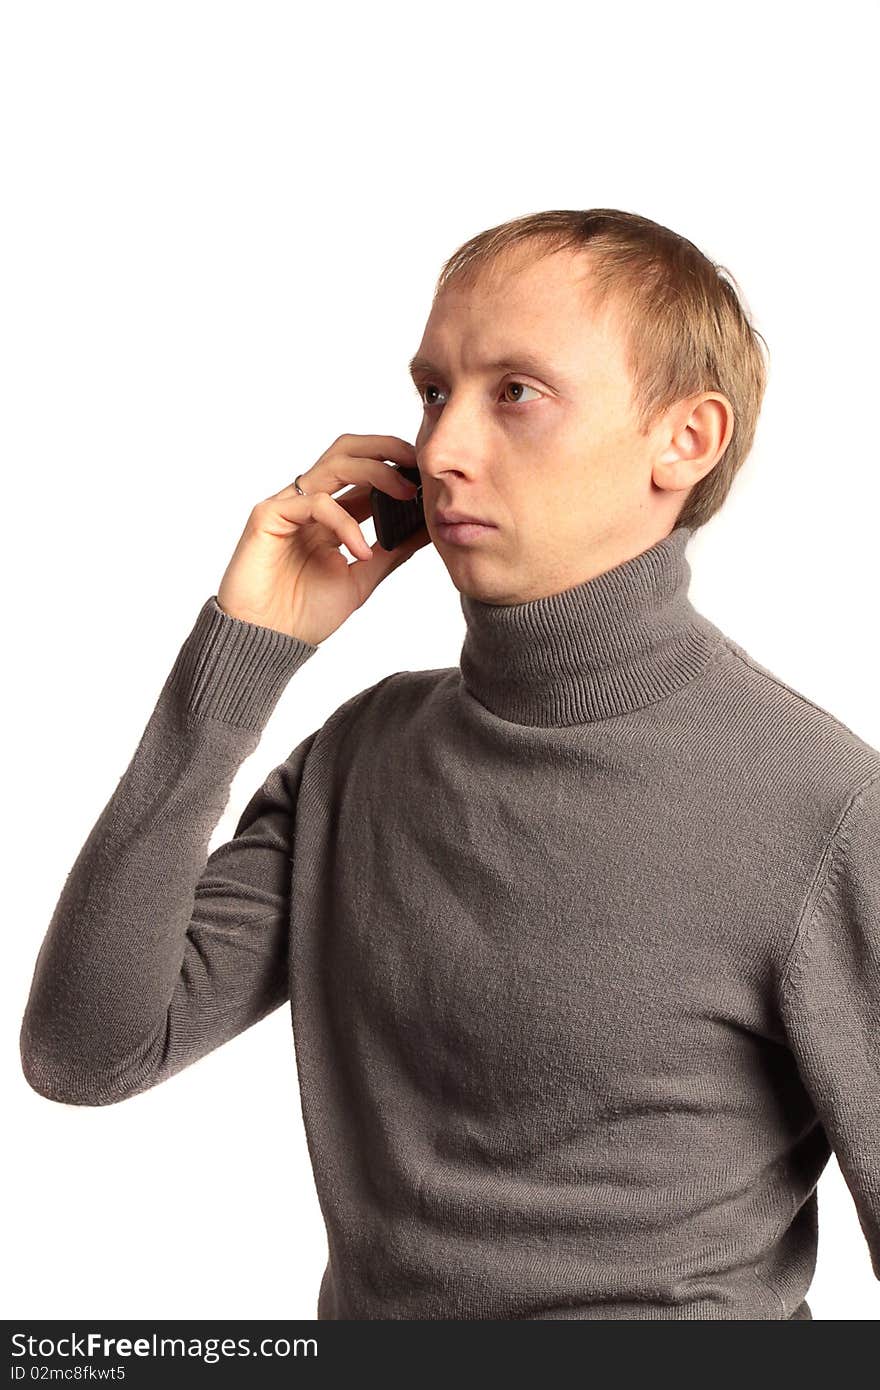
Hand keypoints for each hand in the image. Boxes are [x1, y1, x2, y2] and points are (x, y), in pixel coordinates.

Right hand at [216, 434, 429, 644]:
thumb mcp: (362, 579)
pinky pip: (316, 502)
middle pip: (348, 450)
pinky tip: (361, 551)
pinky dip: (346, 523)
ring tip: (405, 494)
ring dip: (376, 472)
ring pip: (334, 464)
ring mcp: (289, 506)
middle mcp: (310, 503)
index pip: (366, 473)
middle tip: (419, 463)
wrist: (266, 641)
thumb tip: (427, 529)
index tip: (430, 478)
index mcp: (332, 516)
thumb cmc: (304, 614)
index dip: (399, 468)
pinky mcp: (268, 515)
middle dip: (387, 448)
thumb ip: (391, 553)